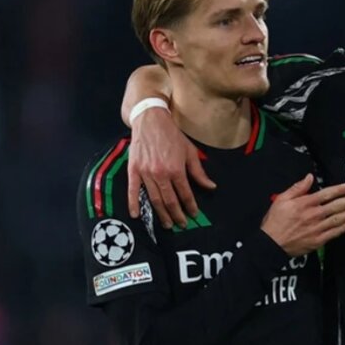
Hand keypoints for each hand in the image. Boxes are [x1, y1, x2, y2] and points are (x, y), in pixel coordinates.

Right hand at [127, 107, 215, 227]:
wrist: (150, 120)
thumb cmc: (172, 135)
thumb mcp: (190, 151)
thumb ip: (199, 172)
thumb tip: (211, 186)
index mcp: (176, 169)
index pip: (185, 194)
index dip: (190, 206)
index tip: (193, 214)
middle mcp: (161, 174)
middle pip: (170, 201)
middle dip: (176, 215)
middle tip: (181, 224)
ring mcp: (146, 173)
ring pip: (154, 199)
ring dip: (161, 214)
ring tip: (167, 224)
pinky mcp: (133, 170)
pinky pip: (133, 190)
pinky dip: (134, 204)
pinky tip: (136, 215)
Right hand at [261, 175, 344, 256]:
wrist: (271, 244)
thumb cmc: (275, 221)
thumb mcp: (281, 199)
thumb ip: (297, 188)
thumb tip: (309, 177)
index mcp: (305, 204)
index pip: (327, 194)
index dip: (341, 189)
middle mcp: (313, 215)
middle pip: (337, 205)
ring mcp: (317, 228)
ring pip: (339, 218)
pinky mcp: (318, 240)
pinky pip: (335, 232)